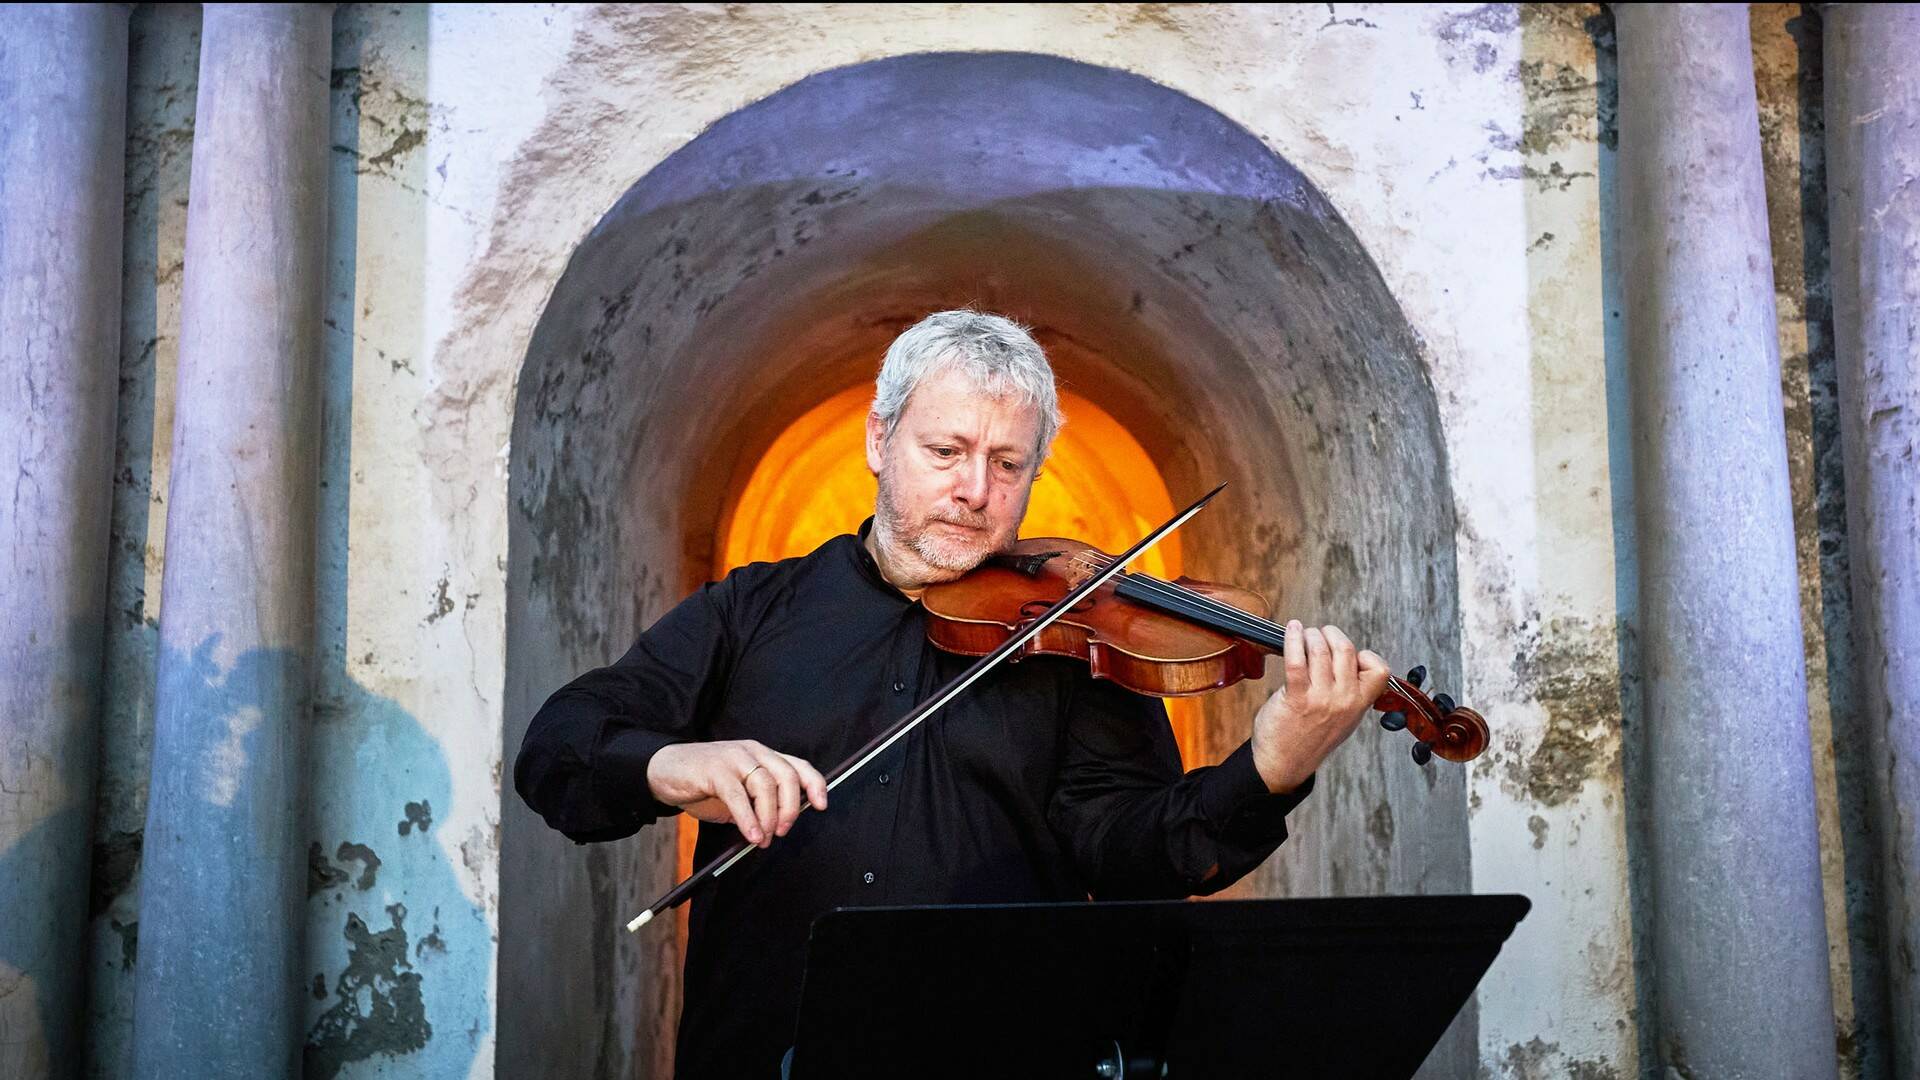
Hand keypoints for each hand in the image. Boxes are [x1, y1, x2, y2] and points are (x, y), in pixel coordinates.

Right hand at [645, 740, 827, 847]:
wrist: (665, 771)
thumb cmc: (706, 784)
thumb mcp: (740, 793)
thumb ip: (761, 802)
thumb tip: (782, 825)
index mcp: (763, 756)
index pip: (798, 765)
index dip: (815, 784)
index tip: (823, 805)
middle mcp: (753, 752)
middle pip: (786, 775)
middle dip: (790, 807)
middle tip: (783, 831)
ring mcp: (734, 758)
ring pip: (765, 785)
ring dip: (769, 817)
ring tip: (763, 838)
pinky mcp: (714, 769)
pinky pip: (738, 795)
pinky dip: (748, 819)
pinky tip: (751, 835)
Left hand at [1250, 621, 1390, 793]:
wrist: (1286, 763)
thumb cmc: (1311, 738)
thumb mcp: (1344, 718)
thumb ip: (1350, 692)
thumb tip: (1343, 657)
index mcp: (1359, 704)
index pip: (1379, 669)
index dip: (1365, 655)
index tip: (1350, 655)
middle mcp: (1344, 700)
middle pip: (1346, 649)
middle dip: (1331, 634)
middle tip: (1320, 635)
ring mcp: (1321, 698)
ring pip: (1321, 650)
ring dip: (1310, 635)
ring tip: (1303, 635)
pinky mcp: (1296, 697)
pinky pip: (1296, 659)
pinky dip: (1293, 639)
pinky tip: (1291, 631)